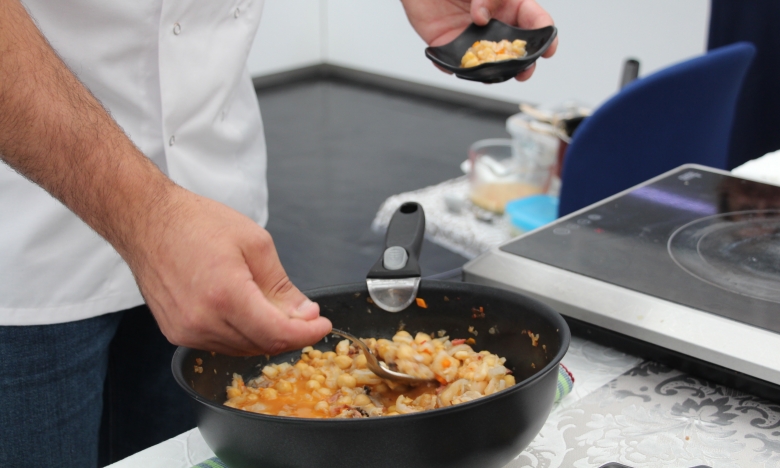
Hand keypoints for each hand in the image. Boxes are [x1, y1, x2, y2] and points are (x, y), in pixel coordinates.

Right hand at [127, 187, 331, 355]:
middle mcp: (203, 321)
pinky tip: (250, 315)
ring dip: (266, 336)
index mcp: (226, 296)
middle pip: (262, 344)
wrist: (146, 221)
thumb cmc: (196, 223)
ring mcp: (186, 331)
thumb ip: (282, 286)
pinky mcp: (176, 333)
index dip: (307, 334)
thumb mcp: (254, 243)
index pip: (278, 333)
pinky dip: (242, 335)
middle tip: (305, 315)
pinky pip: (220, 345)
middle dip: (291, 333)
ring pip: (242, 349)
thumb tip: (304, 313)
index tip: (322, 324)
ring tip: (277, 310)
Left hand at [401, 0, 556, 80]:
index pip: (534, 21)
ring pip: (489, 63)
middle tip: (524, 71)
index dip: (545, 35)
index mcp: (509, 5)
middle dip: (524, 64)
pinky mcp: (450, 47)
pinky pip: (456, 64)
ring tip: (492, 74)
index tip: (548, 48)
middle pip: (516, 50)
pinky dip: (456, 70)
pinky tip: (456, 68)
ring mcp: (473, 38)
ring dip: (492, 72)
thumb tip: (481, 18)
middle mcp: (494, 25)